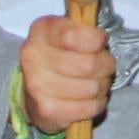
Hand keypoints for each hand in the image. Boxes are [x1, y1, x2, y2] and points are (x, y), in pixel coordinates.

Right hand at [18, 14, 112, 133]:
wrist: (36, 89)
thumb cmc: (59, 56)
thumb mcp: (69, 31)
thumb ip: (85, 29)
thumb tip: (101, 38)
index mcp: (41, 31)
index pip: (73, 36)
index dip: (96, 40)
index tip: (101, 43)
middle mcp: (33, 57)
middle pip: (88, 65)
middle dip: (106, 66)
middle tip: (105, 66)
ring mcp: (37, 85)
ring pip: (91, 88)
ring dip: (102, 86)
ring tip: (97, 82)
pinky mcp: (46, 110)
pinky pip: (88, 107)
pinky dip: (97, 104)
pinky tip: (91, 98)